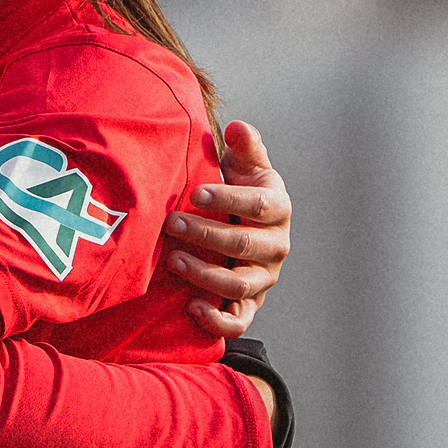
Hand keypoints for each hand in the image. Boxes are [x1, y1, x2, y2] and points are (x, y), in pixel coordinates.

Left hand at [163, 121, 290, 337]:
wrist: (243, 226)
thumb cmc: (239, 191)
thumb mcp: (245, 166)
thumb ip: (245, 146)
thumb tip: (238, 127)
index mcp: (277, 208)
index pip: (260, 205)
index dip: (230, 200)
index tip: (196, 193)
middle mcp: (275, 246)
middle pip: (244, 245)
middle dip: (206, 235)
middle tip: (170, 223)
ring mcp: (263, 278)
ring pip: (238, 285)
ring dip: (204, 274)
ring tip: (171, 259)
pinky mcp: (250, 305)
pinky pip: (238, 321)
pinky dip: (217, 320)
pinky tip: (191, 306)